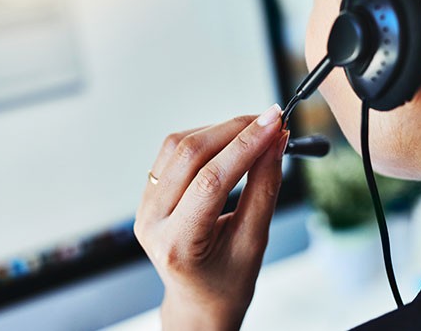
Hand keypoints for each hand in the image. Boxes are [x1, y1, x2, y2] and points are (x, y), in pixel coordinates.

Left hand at [134, 104, 288, 329]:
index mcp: (176, 244)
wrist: (199, 301)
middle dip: (234, 130)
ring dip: (219, 130)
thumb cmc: (228, 281)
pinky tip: (229, 141)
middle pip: (190, 155)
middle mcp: (151, 222)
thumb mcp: (254, 241)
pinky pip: (172, 153)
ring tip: (254, 130)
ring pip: (178, 146)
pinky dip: (204, 139)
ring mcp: (144, 206)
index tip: (275, 122)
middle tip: (271, 120)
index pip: (211, 181)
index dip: (246, 146)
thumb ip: (264, 188)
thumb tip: (276, 141)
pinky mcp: (148, 193)